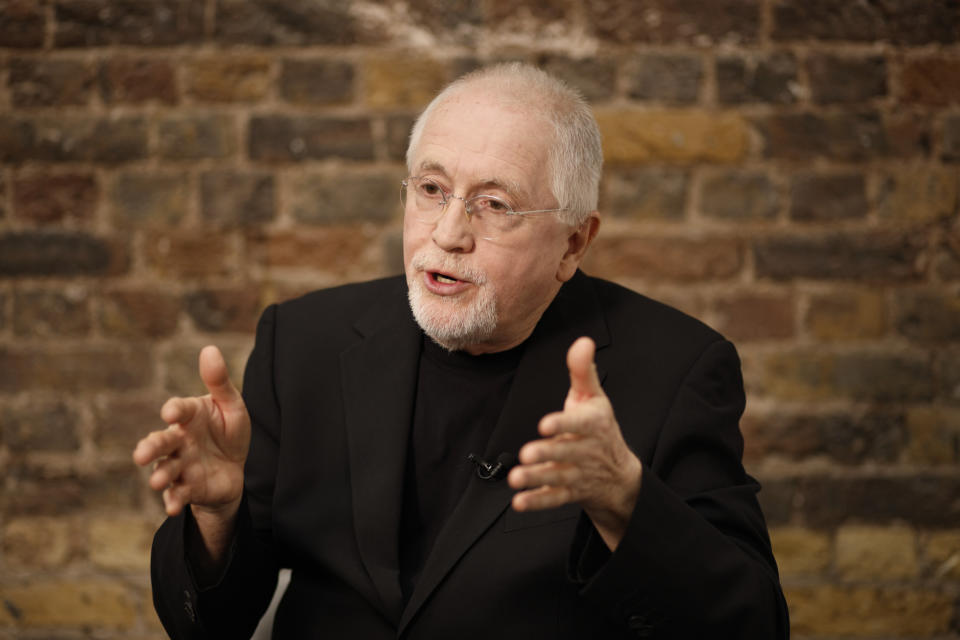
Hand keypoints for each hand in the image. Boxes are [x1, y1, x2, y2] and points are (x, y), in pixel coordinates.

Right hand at [133, 346, 249, 518]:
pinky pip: (178, 494)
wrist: (233, 468)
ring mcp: (181, 465)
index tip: (171, 412)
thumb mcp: (231, 406)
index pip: (179, 410)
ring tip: (158, 481)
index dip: (175, 410)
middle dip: (151, 447)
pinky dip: (174, 500)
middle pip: (161, 442)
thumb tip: (209, 349)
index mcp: (190, 416)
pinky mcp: (188, 488)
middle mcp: (179, 440)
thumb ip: (219, 382)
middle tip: (141, 455)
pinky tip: (174, 505)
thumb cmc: (227, 431)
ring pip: (165, 469)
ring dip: (160, 475)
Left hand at [508, 337, 641, 549]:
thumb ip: (583, 371)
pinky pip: (554, 499)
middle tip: (527, 454)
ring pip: (558, 477)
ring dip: (537, 479)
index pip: (580, 424)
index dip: (563, 424)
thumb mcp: (595, 397)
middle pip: (567, 453)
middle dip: (547, 454)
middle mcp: (587, 451)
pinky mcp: (569, 492)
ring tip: (516, 478)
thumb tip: (582, 341)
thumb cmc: (600, 428)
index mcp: (594, 425)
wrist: (619, 475)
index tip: (544, 425)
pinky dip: (537, 501)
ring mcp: (578, 473)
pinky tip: (520, 501)